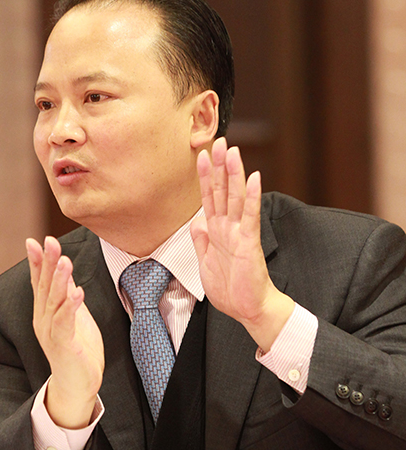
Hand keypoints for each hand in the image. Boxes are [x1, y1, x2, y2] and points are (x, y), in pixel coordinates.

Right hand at [27, 236, 104, 427]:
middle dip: (48, 263)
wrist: (77, 385)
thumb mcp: (72, 315)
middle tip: (49, 242)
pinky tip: (77, 292)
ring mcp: (51, 333)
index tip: (35, 241)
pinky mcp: (63, 346)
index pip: (39, 282)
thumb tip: (64, 267)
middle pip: (45, 287)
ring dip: (59, 280)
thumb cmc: (77, 349)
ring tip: (64, 261)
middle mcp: (43, 320)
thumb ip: (66, 292)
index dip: (38, 261)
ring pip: (54, 302)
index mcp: (44, 312)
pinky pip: (65, 323)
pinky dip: (70, 307)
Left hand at [190, 138, 293, 351]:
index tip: (201, 155)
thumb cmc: (230, 289)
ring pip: (235, 198)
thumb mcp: (205, 263)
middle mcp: (228, 228)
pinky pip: (250, 217)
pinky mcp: (249, 243)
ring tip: (233, 152)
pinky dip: (251, 197)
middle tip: (220, 140)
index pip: (209, 198)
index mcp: (216, 232)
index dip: (205, 177)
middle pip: (222, 191)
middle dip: (219, 166)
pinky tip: (253, 179)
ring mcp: (240, 233)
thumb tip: (195, 222)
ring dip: (234, 174)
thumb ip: (201, 241)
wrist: (248, 310)